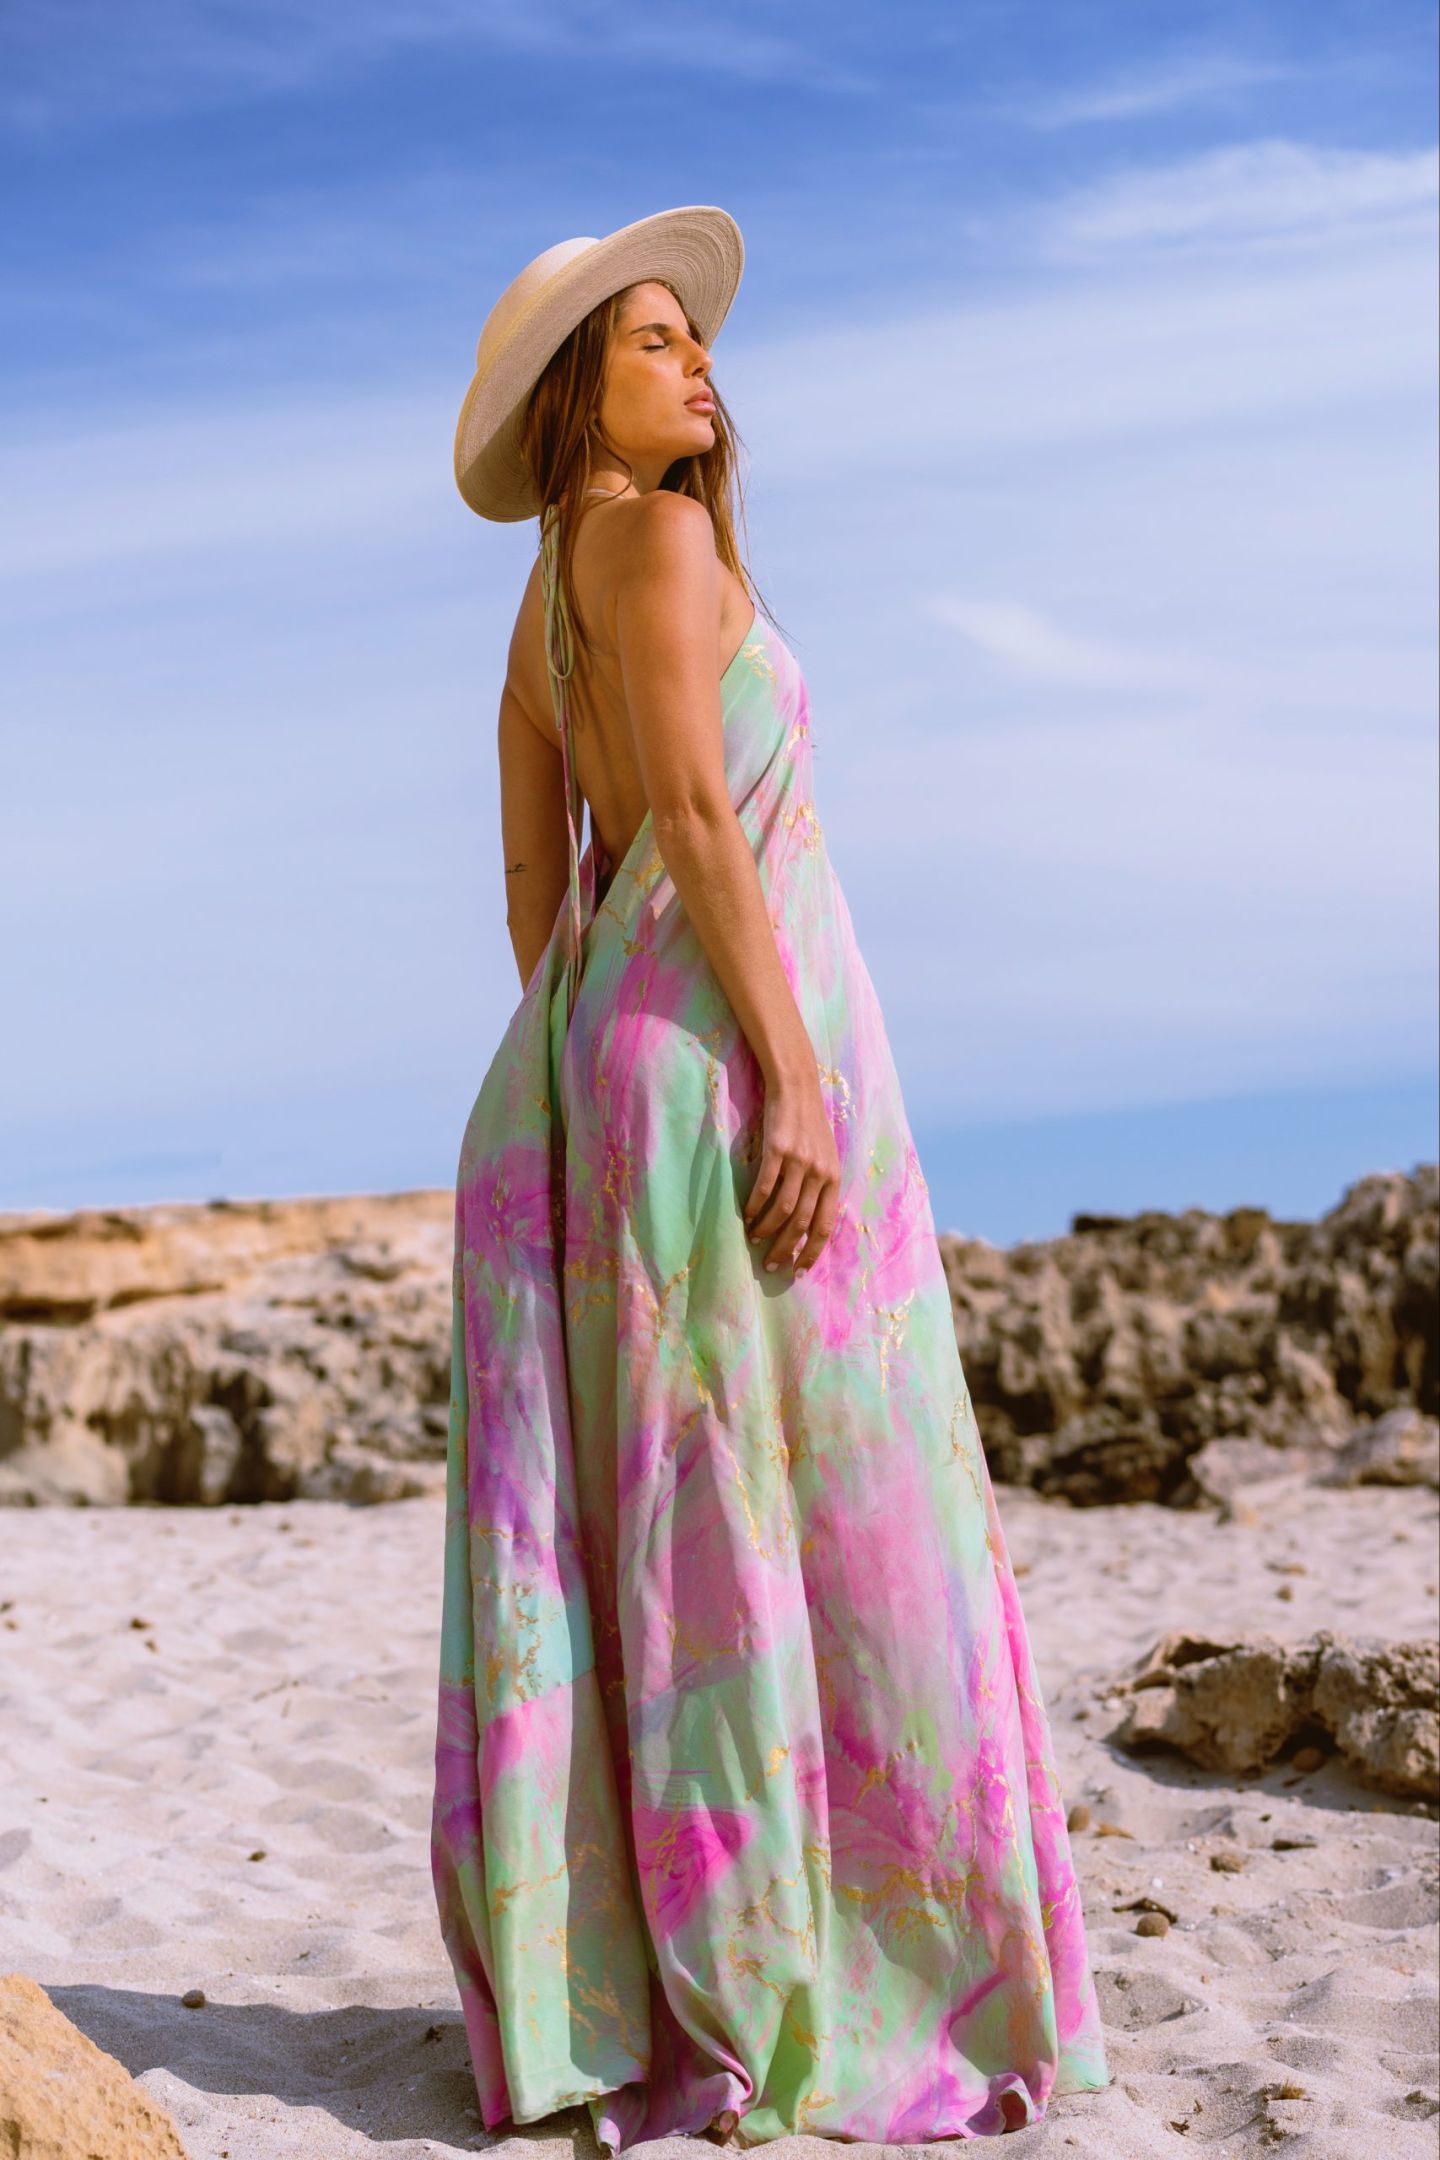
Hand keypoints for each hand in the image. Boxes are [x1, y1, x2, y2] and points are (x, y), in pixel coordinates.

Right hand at [743, 1070, 840, 1276]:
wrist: (797, 1088)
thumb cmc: (808, 1125)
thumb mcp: (824, 1156)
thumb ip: (820, 1185)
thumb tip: (807, 1221)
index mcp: (833, 1178)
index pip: (825, 1225)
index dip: (812, 1251)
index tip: (799, 1271)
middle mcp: (819, 1173)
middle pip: (801, 1223)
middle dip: (786, 1248)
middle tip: (771, 1264)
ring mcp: (798, 1162)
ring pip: (782, 1209)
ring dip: (767, 1230)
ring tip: (754, 1240)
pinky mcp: (777, 1151)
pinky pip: (764, 1187)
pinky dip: (754, 1206)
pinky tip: (746, 1216)